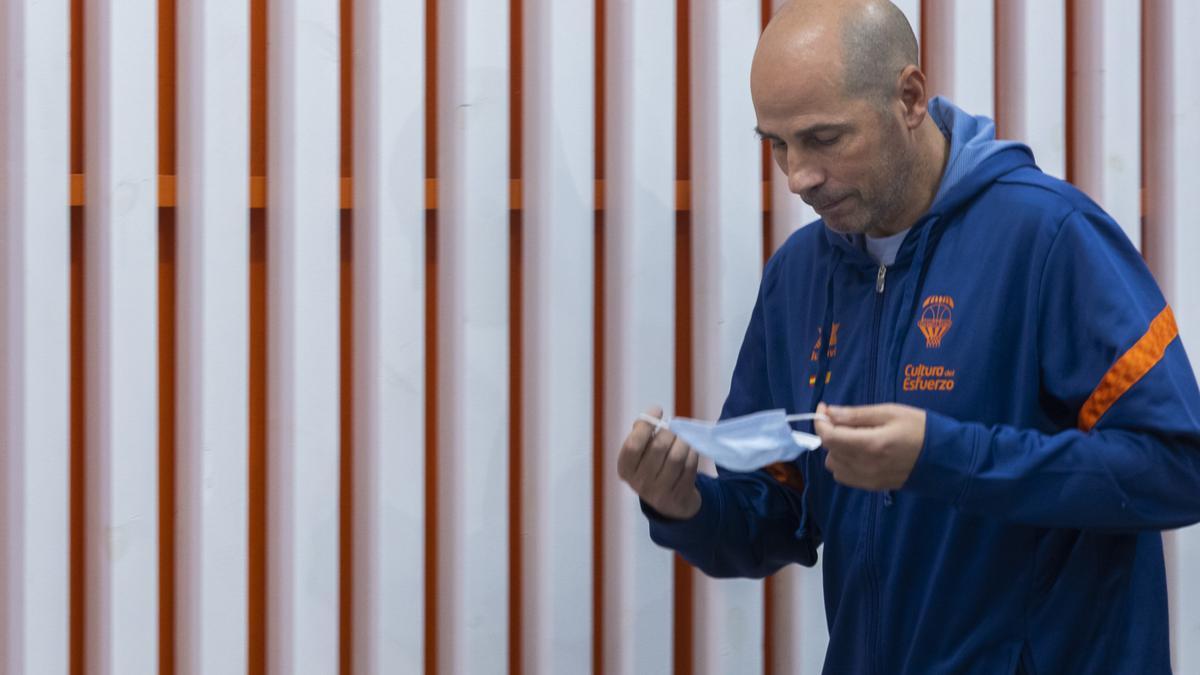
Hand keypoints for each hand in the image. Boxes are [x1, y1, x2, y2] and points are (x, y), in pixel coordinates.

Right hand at [616, 405, 701, 519]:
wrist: (670, 503)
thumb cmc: (653, 467)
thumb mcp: (640, 454)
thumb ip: (641, 433)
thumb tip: (653, 413)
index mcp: (625, 469)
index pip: (633, 445)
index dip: (646, 425)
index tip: (658, 410)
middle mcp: (639, 483)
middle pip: (658, 447)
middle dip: (669, 432)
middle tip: (673, 429)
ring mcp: (660, 492)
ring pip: (677, 456)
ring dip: (683, 441)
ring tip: (682, 438)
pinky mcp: (679, 495)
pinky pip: (690, 466)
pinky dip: (692, 453)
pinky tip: (690, 450)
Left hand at [813, 402, 925, 490]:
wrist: (946, 459)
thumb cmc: (921, 429)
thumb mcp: (890, 413)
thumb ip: (857, 415)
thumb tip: (829, 413)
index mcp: (869, 445)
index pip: (829, 437)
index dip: (821, 421)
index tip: (824, 408)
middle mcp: (865, 466)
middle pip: (830, 450)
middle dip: (831, 431)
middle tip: (846, 419)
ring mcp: (868, 479)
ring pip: (834, 465)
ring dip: (837, 449)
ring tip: (855, 436)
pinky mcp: (873, 486)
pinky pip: (845, 477)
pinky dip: (844, 463)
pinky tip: (859, 451)